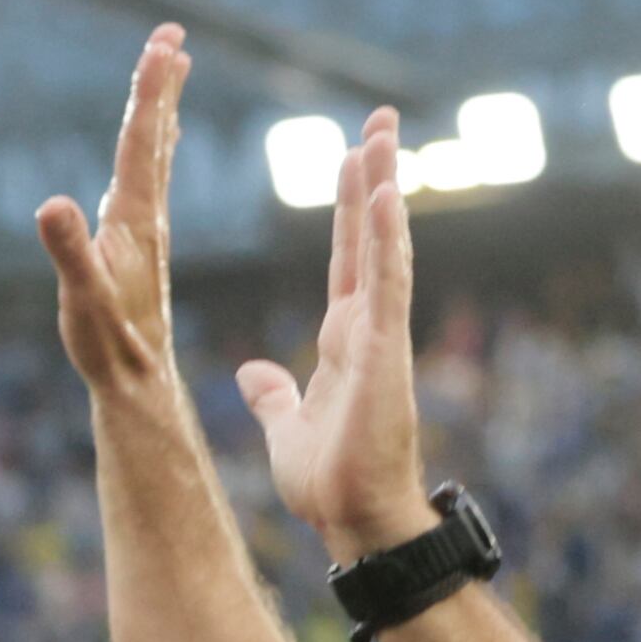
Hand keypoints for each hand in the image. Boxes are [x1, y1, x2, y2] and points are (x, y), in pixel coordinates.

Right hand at [36, 24, 191, 407]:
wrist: (137, 381)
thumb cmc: (107, 342)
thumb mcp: (81, 296)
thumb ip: (68, 251)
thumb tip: (51, 204)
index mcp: (133, 217)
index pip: (142, 142)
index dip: (150, 90)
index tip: (165, 42)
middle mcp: (145, 216)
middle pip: (156, 137)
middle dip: (162, 85)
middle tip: (173, 36)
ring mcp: (144, 230)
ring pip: (156, 155)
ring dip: (161, 110)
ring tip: (172, 71)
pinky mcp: (139, 246)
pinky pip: (148, 181)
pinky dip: (153, 148)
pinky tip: (155, 146)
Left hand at [237, 108, 431, 560]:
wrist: (355, 522)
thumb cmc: (331, 484)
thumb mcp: (287, 428)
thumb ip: (275, 395)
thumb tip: (254, 373)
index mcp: (346, 339)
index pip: (348, 258)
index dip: (350, 208)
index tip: (354, 158)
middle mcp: (369, 327)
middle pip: (372, 237)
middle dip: (374, 177)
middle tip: (380, 120)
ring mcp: (382, 336)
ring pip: (385, 248)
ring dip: (384, 190)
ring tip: (383, 134)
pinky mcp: (386, 353)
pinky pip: (387, 285)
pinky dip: (387, 239)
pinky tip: (385, 194)